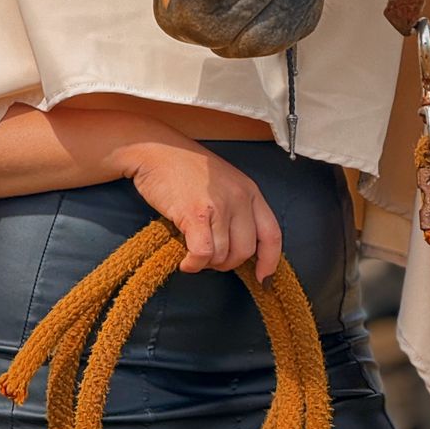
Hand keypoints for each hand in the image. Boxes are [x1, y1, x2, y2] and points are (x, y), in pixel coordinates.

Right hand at [123, 137, 282, 283]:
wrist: (157, 149)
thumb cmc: (186, 168)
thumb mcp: (223, 184)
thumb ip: (236, 210)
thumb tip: (237, 250)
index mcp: (250, 190)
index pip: (271, 234)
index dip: (269, 261)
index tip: (262, 278)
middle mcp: (239, 197)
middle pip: (245, 251)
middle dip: (227, 263)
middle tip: (209, 257)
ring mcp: (219, 205)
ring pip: (222, 256)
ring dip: (207, 263)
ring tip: (193, 252)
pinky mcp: (196, 213)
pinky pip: (203, 253)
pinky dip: (193, 264)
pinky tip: (185, 261)